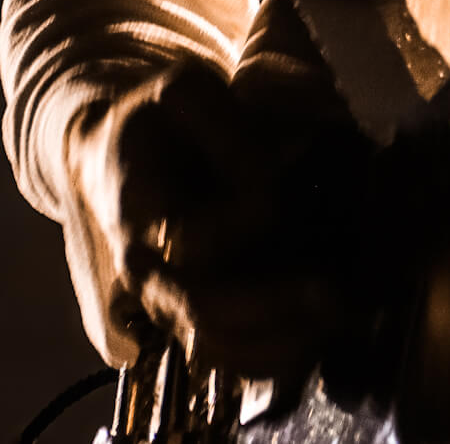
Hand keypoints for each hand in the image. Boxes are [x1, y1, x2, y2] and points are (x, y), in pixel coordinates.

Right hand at [83, 59, 352, 380]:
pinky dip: (271, 357)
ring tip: (336, 317)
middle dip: (275, 308)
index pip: (193, 241)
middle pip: (205, 315)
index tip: (281, 198)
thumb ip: (224, 125)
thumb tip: (267, 181)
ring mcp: (165, 300)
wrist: (112, 155)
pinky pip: (225, 356)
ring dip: (279, 342)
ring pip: (216, 348)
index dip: (243, 225)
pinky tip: (317, 337)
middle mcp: (149, 271)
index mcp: (141, 212)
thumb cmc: (157, 118)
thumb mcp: (183, 92)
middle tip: (333, 290)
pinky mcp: (187, 313)